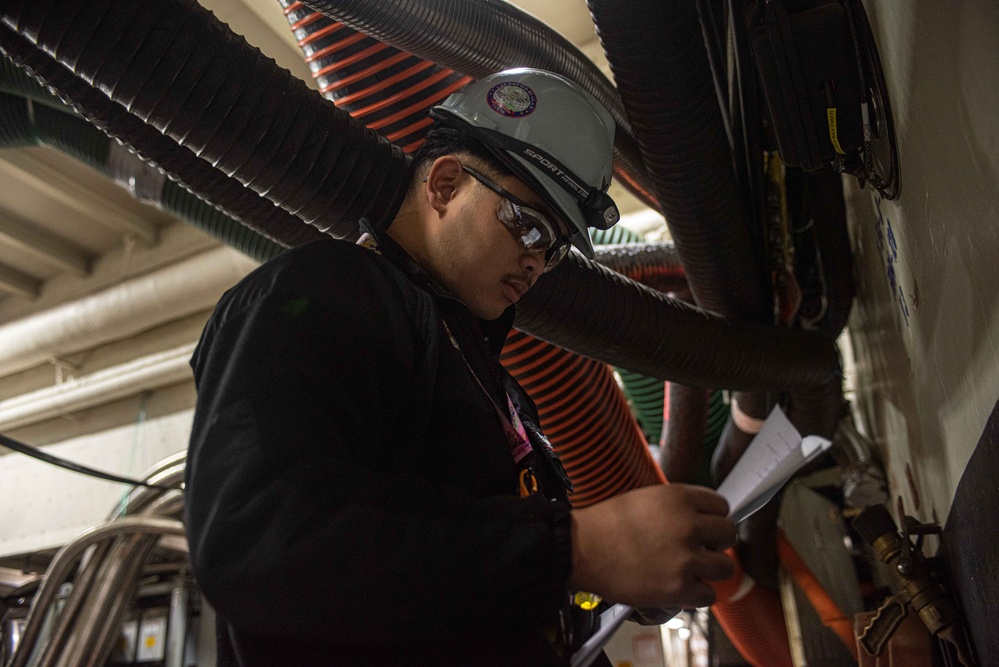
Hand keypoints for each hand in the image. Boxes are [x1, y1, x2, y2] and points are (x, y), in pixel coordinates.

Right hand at [569, 484, 736, 608]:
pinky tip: (682, 588)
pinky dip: (698, 594)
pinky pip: (709, 595)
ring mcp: (686, 558)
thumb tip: (698, 517)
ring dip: (710, 570)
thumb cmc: (606, 524)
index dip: (713, 517)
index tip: (706, 527)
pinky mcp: (679, 588)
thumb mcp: (645, 498)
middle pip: (729, 534)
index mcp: (679, 499)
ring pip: (725, 566)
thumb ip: (676, 506)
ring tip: (692, 570)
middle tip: (701, 548)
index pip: (722, 505)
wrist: (582, 550)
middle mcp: (688, 526)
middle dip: (717, 542)